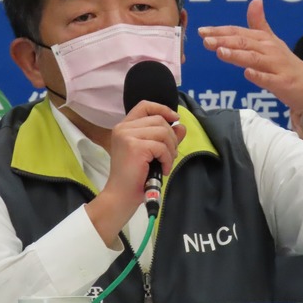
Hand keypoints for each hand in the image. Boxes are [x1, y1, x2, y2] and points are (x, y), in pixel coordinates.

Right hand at [85, 101, 184, 244]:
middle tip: (169, 156)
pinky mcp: (135, 147)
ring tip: (165, 163)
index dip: (162, 109)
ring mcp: (127, 136)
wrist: (121, 197)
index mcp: (124, 127)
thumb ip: (166, 138)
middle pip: (159, 120)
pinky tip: (163, 170)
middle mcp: (123, 128)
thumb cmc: (135, 177)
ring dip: (170, 149)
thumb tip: (181, 126)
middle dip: (171, 138)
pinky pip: (162, 147)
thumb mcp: (153, 153)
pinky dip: (167, 159)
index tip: (175, 119)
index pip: (145, 106)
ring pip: (163, 132)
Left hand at [198, 0, 302, 134]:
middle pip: (244, 43)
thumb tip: (255, 1)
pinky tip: (247, 73)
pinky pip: (269, 80)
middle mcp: (270, 50)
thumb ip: (260, 24)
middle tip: (205, 40)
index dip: (220, 31)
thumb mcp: (272, 43)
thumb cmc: (287, 66)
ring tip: (220, 51)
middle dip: (224, 40)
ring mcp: (277, 66)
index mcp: (265, 40)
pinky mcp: (283, 83)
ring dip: (237, 54)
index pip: (239, 32)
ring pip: (254, 59)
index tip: (202, 31)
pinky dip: (258, 76)